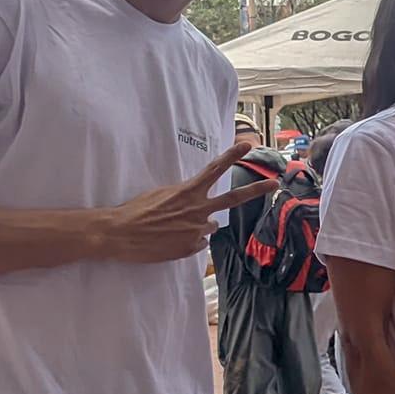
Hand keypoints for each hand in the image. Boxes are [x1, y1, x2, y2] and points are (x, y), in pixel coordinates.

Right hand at [102, 142, 278, 262]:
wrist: (119, 234)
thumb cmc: (136, 211)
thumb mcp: (161, 195)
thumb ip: (184, 196)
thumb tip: (196, 201)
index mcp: (187, 192)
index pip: (214, 170)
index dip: (231, 156)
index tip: (247, 145)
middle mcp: (198, 209)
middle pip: (233, 199)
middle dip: (256, 190)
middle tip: (275, 183)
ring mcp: (197, 230)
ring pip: (210, 225)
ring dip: (198, 225)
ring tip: (173, 228)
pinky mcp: (192, 247)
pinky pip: (198, 243)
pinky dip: (188, 242)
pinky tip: (170, 241)